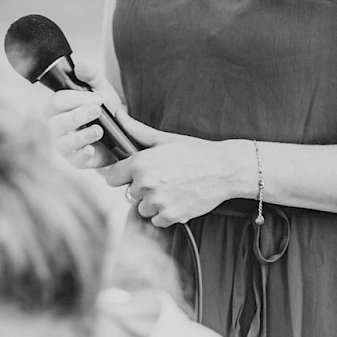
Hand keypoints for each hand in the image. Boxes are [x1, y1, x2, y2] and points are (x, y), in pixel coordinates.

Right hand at [45, 56, 128, 169]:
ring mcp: (65, 145)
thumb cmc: (104, 109)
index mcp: (58, 108)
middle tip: (97, 110)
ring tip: (99, 130)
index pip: (56, 102)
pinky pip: (73, 160)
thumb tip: (80, 65)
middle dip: (77, 116)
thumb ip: (91, 75)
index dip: (75, 99)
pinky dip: (82, 155)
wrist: (121, 131)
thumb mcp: (101, 88)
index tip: (96, 98)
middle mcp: (56, 127)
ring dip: (81, 135)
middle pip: (55, 123)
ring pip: (63, 143)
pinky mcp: (76, 161)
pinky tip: (92, 149)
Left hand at [104, 131, 246, 227]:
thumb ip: (137, 131)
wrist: (224, 169)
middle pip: (129, 194)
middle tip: (163, 179)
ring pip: (143, 209)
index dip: (122, 175)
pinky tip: (178, 200)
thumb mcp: (165, 139)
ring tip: (172, 189)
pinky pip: (157, 221)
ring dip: (154, 203)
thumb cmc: (196, 152)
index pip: (112, 177)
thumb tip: (118, 115)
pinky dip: (166, 214)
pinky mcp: (171, 216)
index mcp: (140, 163)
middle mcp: (146, 184)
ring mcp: (158, 202)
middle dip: (142, 189)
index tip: (132, 174)